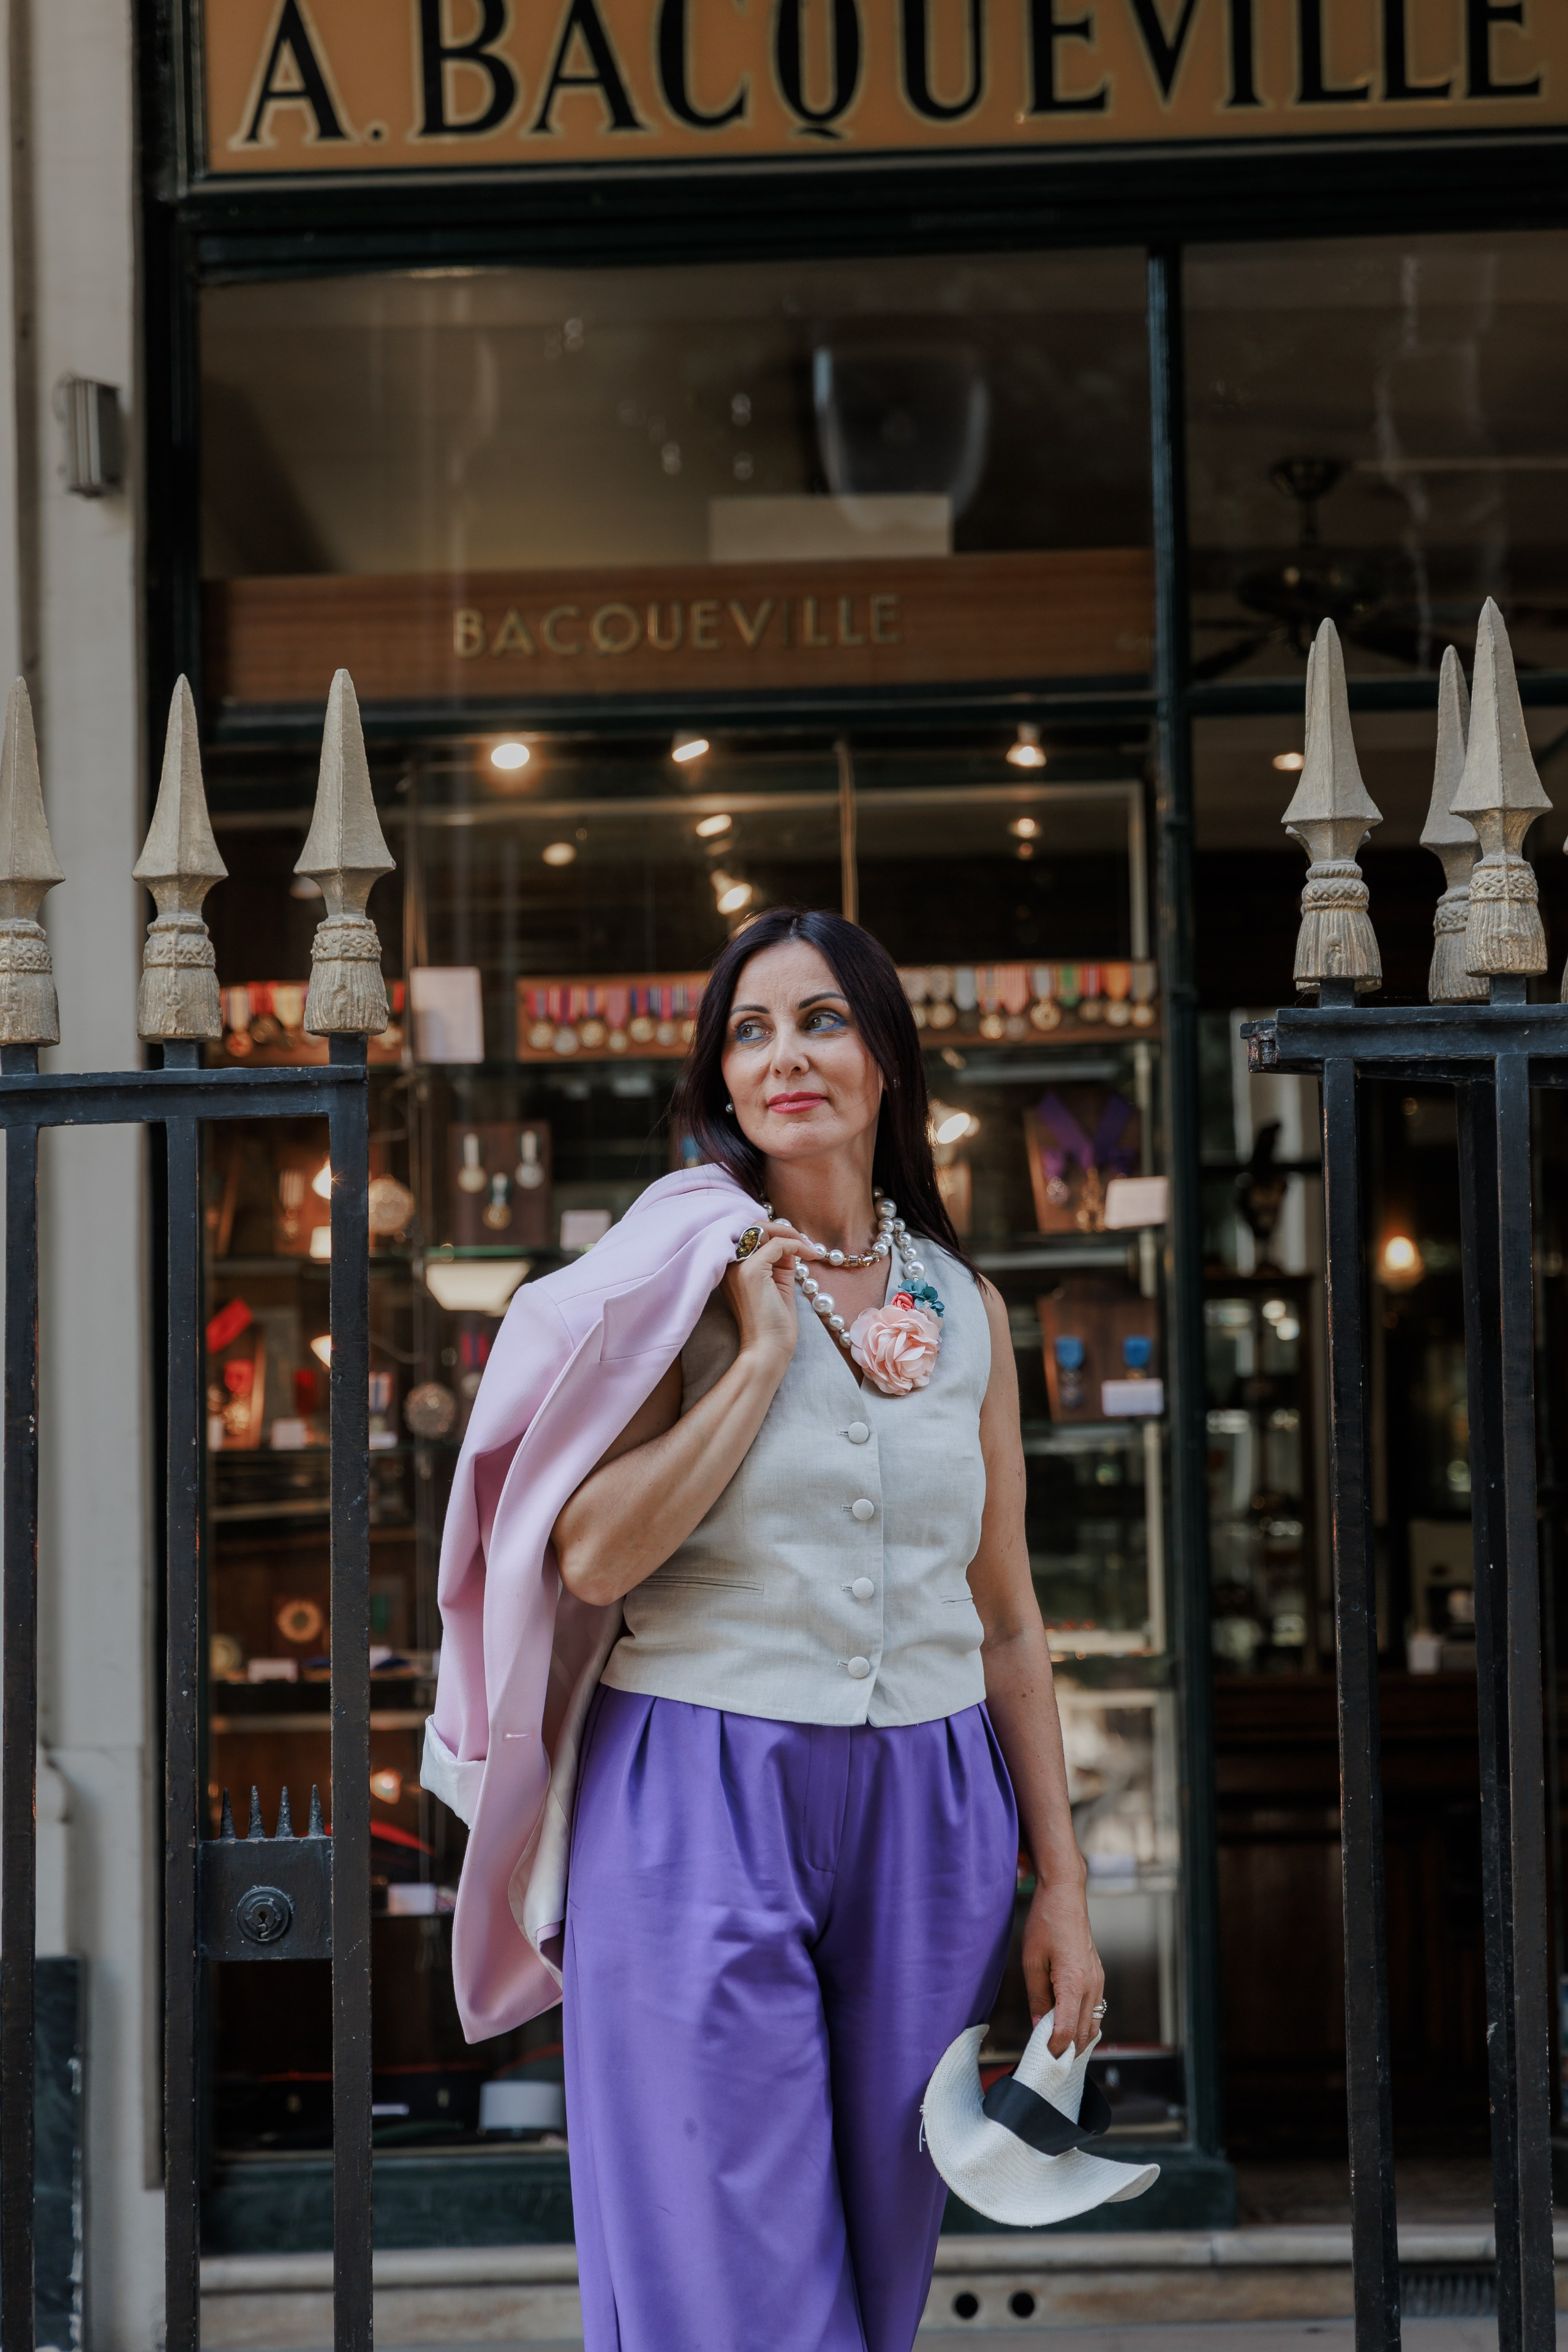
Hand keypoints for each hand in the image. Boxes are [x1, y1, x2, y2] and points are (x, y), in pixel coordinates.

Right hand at [720, 1222, 817, 1369]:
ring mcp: (738, 1266)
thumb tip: (792, 1242)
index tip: (802, 1247)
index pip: (753, 1236)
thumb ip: (780, 1262)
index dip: (778, 1235)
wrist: (769, 1349)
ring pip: (764, 1229)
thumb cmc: (774, 1324)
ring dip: (791, 1234)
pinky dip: (797, 1245)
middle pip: (755, 1227)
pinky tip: (810, 1256)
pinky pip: (778, 1243)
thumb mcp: (778, 1285)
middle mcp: (730, 1264)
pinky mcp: (751, 1270)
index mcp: (734, 1269)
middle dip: (784, 1230)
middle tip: (807, 1245)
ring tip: (810, 1249)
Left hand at [1022, 1872, 1104, 2056]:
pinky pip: (1096, 2010)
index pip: (1067, 2031)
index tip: (1041, 2060)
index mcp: (1073, 1982)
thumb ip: (1036, 1996)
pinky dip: (1084, 2024)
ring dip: (1078, 2040)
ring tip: (1056, 2048)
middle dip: (1067, 2051)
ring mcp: (1098, 1981)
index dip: (1054, 2050)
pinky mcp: (1098, 1976)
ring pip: (1093, 2024)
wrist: (1066, 1895)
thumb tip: (1038, 2026)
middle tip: (1047, 2062)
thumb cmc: (1046, 1922)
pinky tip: (1067, 2026)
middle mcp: (1092, 1985)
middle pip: (1084, 2034)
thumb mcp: (1032, 1961)